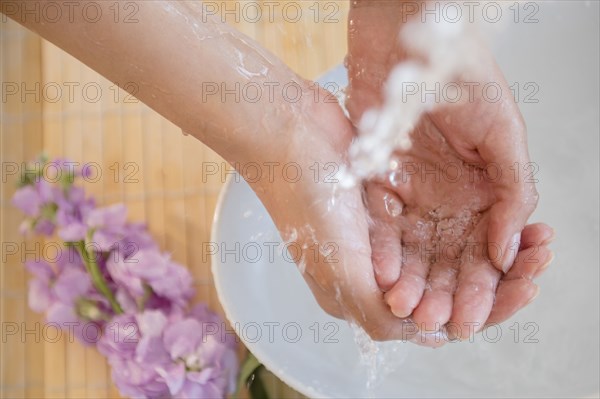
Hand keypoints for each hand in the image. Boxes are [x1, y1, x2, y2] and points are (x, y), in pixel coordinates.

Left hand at [345, 0, 552, 338]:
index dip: (491, 284)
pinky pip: (381, 231)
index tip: (481, 312)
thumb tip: (507, 250)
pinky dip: (384, 255)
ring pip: (417, 255)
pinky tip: (386, 279)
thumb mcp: (502, 130)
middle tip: (446, 323)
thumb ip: (512, 190)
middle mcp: (450, 199)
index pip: (492, 250)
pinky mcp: (378, 186)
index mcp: (487, 190)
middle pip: (453, 260)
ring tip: (414, 311)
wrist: (404, 37)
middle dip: (451, 293)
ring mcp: (414, 195)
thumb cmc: (461, 73)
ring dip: (418, 285)